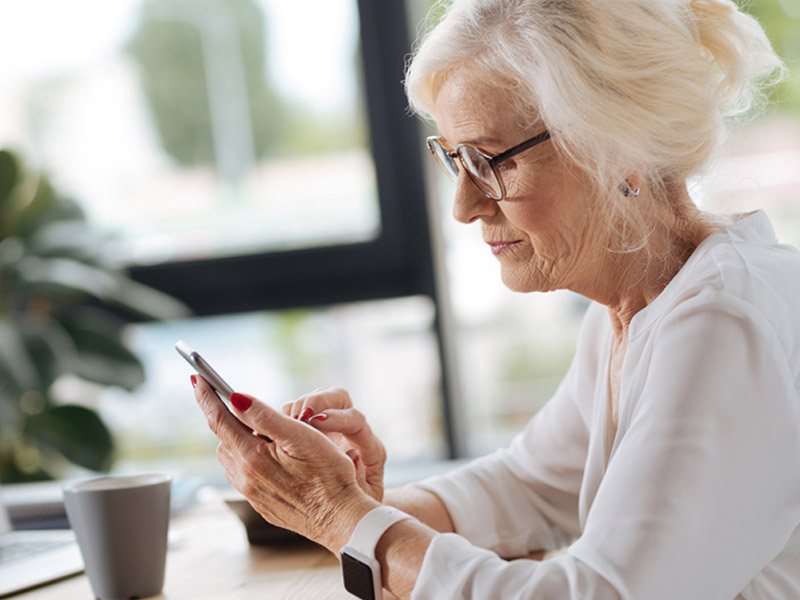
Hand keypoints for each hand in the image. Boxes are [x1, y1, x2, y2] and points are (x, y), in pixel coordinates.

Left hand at [192, 377, 377, 551]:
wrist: (341, 519)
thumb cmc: (329, 475)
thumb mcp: (301, 436)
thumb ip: (265, 416)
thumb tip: (235, 397)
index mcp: (252, 457)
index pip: (218, 419)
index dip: (207, 396)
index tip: (197, 377)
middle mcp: (245, 478)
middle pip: (223, 438)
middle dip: (226, 418)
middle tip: (239, 402)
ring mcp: (253, 493)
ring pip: (232, 458)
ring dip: (238, 440)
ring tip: (261, 431)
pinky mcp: (262, 503)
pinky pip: (244, 475)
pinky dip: (249, 459)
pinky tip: (271, 457)